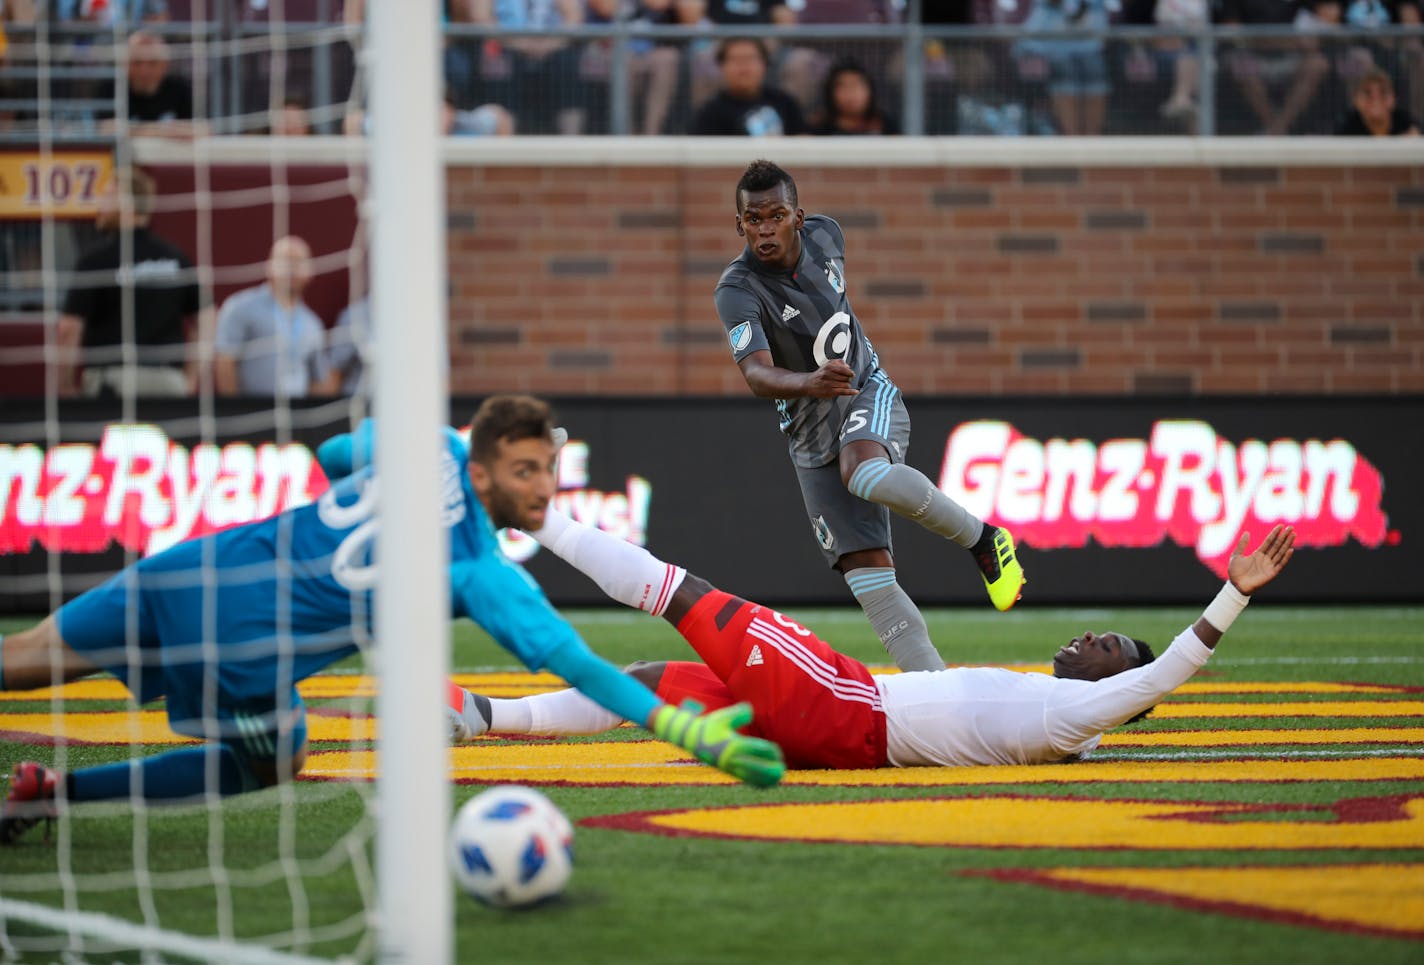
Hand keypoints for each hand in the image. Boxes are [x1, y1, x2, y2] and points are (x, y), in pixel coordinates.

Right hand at [653, 701, 784, 787]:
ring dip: (768, 778)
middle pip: (759, 768)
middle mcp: (734, 759)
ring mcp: (732, 767)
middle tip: (781, 765)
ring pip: (753, 778)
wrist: (692, 740)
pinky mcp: (730, 772)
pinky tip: (769, 783)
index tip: (777, 751)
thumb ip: (739, 713)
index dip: (770, 752)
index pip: (758, 751)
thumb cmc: (710, 726)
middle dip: (772, 768)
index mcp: (734, 745)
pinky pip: (747, 781)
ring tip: (779, 776)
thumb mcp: (723, 717)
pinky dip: (759, 783)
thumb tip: (750, 712)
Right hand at [804, 360, 858, 397]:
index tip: (851, 374)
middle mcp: (828, 375)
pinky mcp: (830, 392)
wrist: (808, 384)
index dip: (850, 372)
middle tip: (844, 380)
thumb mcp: (827, 364)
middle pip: (846, 377)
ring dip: (847, 385)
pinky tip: (855, 392)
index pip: (844, 369)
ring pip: (846, 385)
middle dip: (847, 379)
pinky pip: (843, 392)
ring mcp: (829, 384)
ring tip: (842, 385)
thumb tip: (848, 366)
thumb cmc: (820, 375)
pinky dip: (851, 392)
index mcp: (829, 367)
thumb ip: (838, 362)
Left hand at [1226, 525, 1295, 595]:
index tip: (1281, 526)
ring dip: (1287, 544)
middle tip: (1291, 527)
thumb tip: (1247, 532)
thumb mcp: (1236, 555)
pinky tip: (1290, 550)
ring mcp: (1269, 565)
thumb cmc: (1235, 572)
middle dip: (1284, 536)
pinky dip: (1286, 557)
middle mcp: (1265, 558)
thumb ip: (1242, 545)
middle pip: (1277, 545)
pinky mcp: (1272, 573)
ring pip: (1280, 552)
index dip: (1274, 534)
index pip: (1269, 541)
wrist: (1236, 586)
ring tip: (1293, 535)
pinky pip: (1280, 564)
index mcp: (1258, 554)